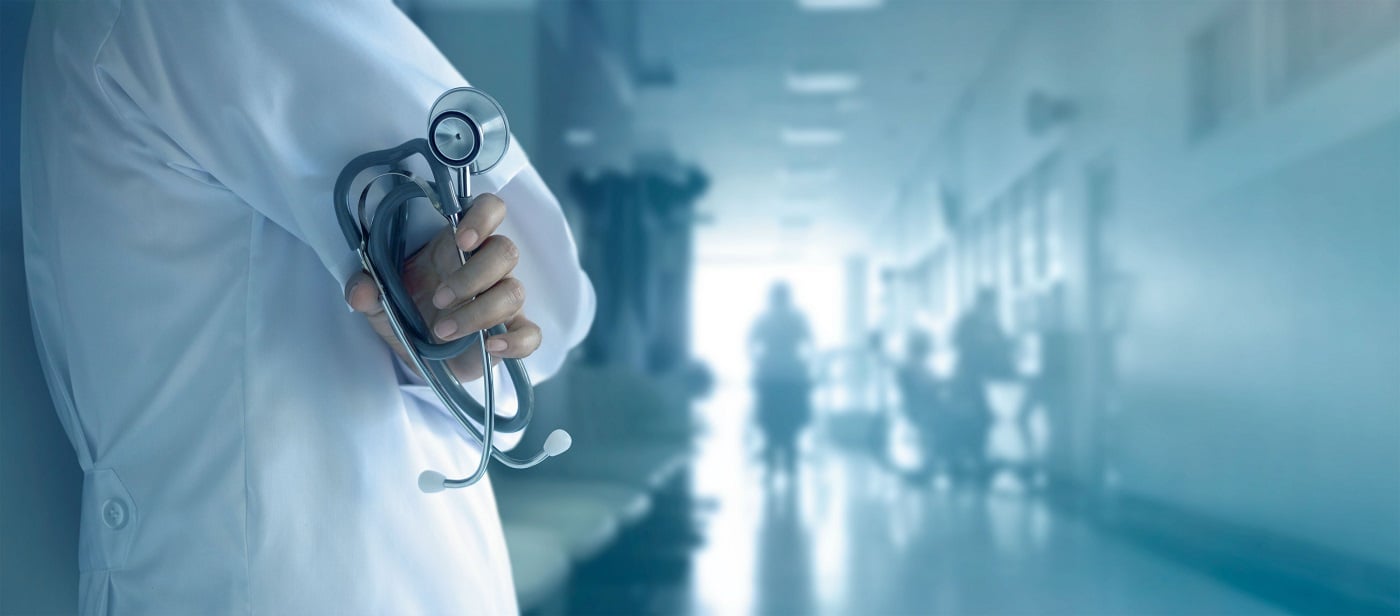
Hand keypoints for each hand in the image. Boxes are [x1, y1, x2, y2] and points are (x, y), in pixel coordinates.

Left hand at [345, 193, 542, 381]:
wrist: (417, 355)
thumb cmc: (405, 314)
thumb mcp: (377, 303)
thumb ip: (365, 291)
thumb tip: (361, 290)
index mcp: (456, 246)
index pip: (489, 210)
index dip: (483, 217)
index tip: (461, 239)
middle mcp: (486, 268)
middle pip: (506, 251)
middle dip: (474, 275)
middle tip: (439, 298)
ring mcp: (502, 301)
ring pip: (514, 292)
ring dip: (479, 312)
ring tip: (442, 332)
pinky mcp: (511, 334)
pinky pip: (532, 334)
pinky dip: (517, 341)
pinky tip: (491, 346)